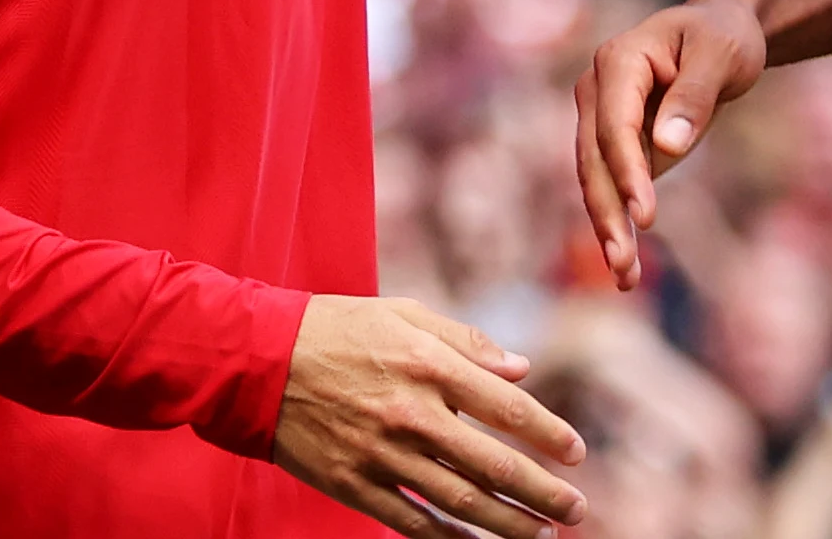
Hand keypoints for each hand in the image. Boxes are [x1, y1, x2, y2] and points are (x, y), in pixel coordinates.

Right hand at [275, 295, 588, 538]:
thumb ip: (467, 342)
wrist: (255, 361)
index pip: (509, 410)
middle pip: (494, 466)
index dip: (550, 436)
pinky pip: (411, 522)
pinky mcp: (353, 484)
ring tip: (541, 534)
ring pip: (460, 502)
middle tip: (574, 510)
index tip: (575, 454)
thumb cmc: (336, 329)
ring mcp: (382, 454)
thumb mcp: (405, 314)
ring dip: (508, 524)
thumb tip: (522, 369)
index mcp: (430, 366)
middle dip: (543, 493)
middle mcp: (412, 414)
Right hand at [574, 0, 768, 290]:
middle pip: (594, 160)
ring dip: (608, 230)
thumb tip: (668, 145)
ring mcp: (601, 119)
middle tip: (624, 264)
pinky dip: (618, 225)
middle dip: (608, 214)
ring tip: (627, 278)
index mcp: (619, 60)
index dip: (627, 171)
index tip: (645, 216)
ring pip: (595, 182)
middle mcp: (597, 90)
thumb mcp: (722, 54)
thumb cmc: (724, 36)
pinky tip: (628, 268)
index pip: (615, 124)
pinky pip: (611, 188)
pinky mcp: (615, 145)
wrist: (720, 31)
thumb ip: (694, 95)